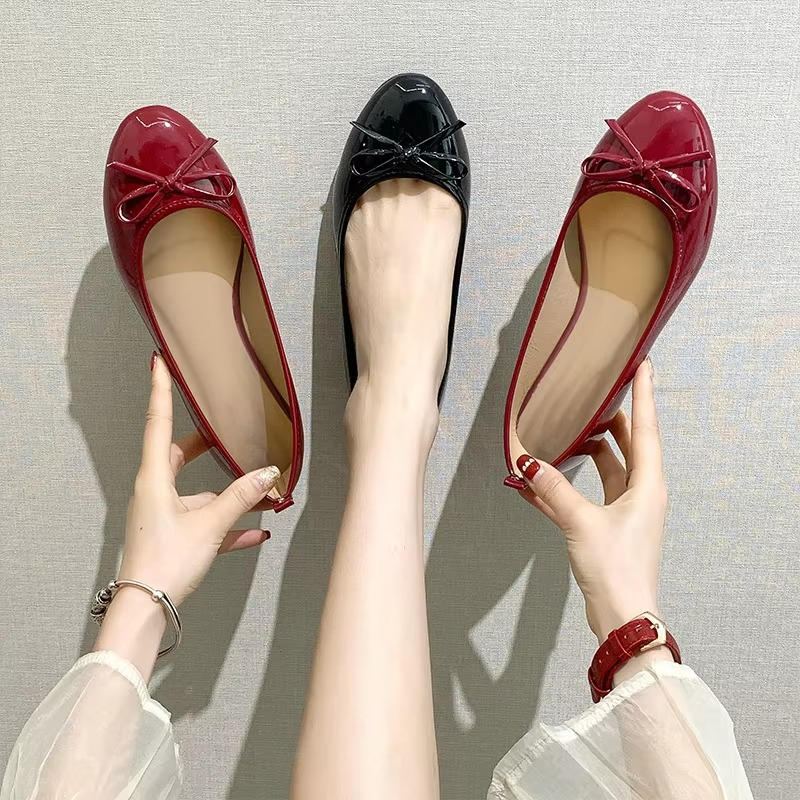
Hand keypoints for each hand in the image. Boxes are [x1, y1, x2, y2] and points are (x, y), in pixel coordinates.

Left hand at [93, 353, 280, 678]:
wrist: (147, 608)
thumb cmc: (166, 562)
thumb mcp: (209, 524)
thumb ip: (242, 497)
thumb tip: (268, 474)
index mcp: (153, 479)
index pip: (158, 423)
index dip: (160, 391)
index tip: (158, 362)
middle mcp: (154, 492)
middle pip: (178, 455)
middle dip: (203, 444)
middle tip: (222, 429)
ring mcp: (163, 515)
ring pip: (199, 493)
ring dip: (229, 495)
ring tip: (264, 495)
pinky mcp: (174, 537)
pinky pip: (205, 522)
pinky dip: (228, 524)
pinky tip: (257, 533)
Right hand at [516, 360, 667, 644]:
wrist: (622, 617)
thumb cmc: (616, 569)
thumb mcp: (581, 523)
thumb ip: (553, 490)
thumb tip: (528, 462)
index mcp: (648, 485)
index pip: (645, 430)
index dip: (643, 396)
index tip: (642, 365)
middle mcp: (641, 493)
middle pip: (628, 445)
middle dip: (612, 421)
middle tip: (595, 396)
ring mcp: (624, 511)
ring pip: (607, 469)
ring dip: (586, 453)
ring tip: (565, 433)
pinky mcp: (606, 528)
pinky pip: (585, 496)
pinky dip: (565, 488)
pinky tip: (536, 483)